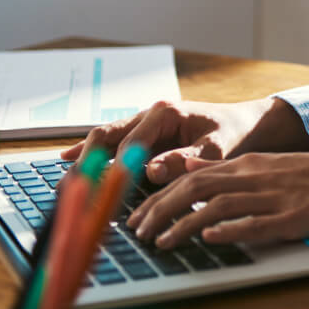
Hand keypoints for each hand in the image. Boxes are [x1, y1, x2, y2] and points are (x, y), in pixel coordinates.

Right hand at [61, 96, 308, 183]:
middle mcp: (150, 113)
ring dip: (86, 158)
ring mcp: (144, 122)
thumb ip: (186, 160)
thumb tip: (150, 171)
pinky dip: (91, 149)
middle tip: (70, 189)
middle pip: (107, 136)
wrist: (245, 123)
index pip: (131, 145)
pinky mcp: (143, 132)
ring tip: (64, 183)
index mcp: (166, 113)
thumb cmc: (234, 134)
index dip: (117, 172)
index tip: (104, 195)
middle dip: (88, 162)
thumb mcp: (217, 150)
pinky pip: (112, 140)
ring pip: (105, 137)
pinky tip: (67, 159)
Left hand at [127, 148, 308, 246]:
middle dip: (162, 209)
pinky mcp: (294, 216)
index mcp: (249, 163)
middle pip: (198, 188)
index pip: (193, 176)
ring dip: (185, 225)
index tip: (137, 215)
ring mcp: (275, 196)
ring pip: (220, 206)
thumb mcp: (267, 164)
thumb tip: (185, 168)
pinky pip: (257, 223)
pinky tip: (210, 239)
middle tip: (138, 232)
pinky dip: (230, 231)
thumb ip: (226, 168)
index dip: (160, 196)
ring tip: (162, 242)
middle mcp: (257, 175)